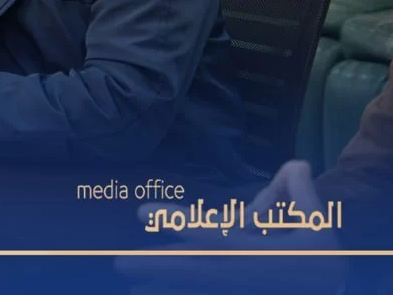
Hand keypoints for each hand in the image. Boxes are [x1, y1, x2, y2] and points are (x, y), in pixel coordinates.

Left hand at [116, 160, 341, 292]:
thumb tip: (297, 166)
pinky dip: (178, 292)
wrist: (329, 283)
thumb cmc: (320, 250)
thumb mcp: (317, 219)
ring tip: (130, 285)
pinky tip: (149, 294)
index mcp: (259, 253)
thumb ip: (298, 191)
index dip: (179, 224)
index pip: (212, 236)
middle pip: (192, 269)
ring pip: (192, 287)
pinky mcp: (234, 291)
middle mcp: (241, 272)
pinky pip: (200, 292)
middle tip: (119, 264)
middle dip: (157, 266)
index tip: (143, 214)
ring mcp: (237, 286)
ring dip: (161, 287)